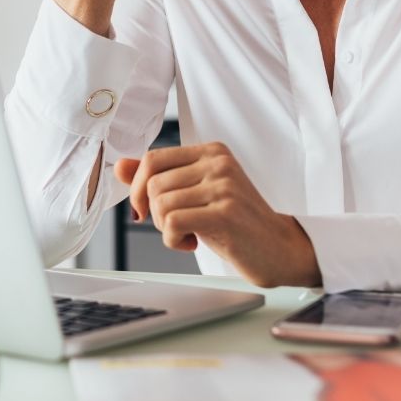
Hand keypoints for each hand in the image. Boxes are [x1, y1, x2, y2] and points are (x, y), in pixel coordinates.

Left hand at [115, 143, 320, 287]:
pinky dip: (173, 240)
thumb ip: (160, 177)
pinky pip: (173, 222)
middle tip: (178, 226)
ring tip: (190, 234)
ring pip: (161, 204)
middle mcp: (218, 163)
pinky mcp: (225, 213)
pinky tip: (193, 243)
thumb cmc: (235, 223)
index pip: (153, 159)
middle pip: (154, 184)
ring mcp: (223, 187)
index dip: (138, 188)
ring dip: (166, 229)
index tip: (146, 209)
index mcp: (211, 151)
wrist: (280, 249)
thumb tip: (120, 166)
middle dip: (156, 214)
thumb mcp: (196, 193)